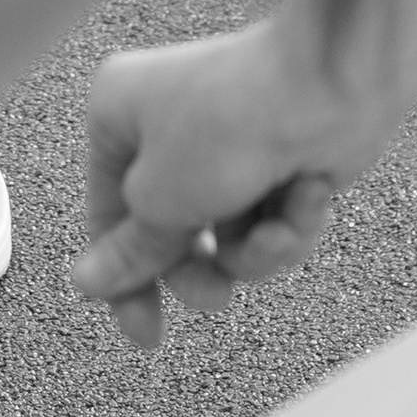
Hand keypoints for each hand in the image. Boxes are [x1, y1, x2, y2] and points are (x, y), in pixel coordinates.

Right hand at [77, 15, 369, 350]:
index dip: (125, 281)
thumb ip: (130, 251)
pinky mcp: (279, 157)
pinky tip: (309, 195)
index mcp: (119, 116)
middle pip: (172, 233)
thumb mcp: (163, 202)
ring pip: (230, 235)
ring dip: (257, 248)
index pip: (108, 215)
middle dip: (205, 269)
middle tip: (217, 296)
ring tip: (277, 230)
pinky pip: (272, 219)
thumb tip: (86, 282)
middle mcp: (168, 125)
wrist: (330, 82)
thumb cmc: (229, 122)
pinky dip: (292, 222)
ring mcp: (228, 142)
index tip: (146, 333)